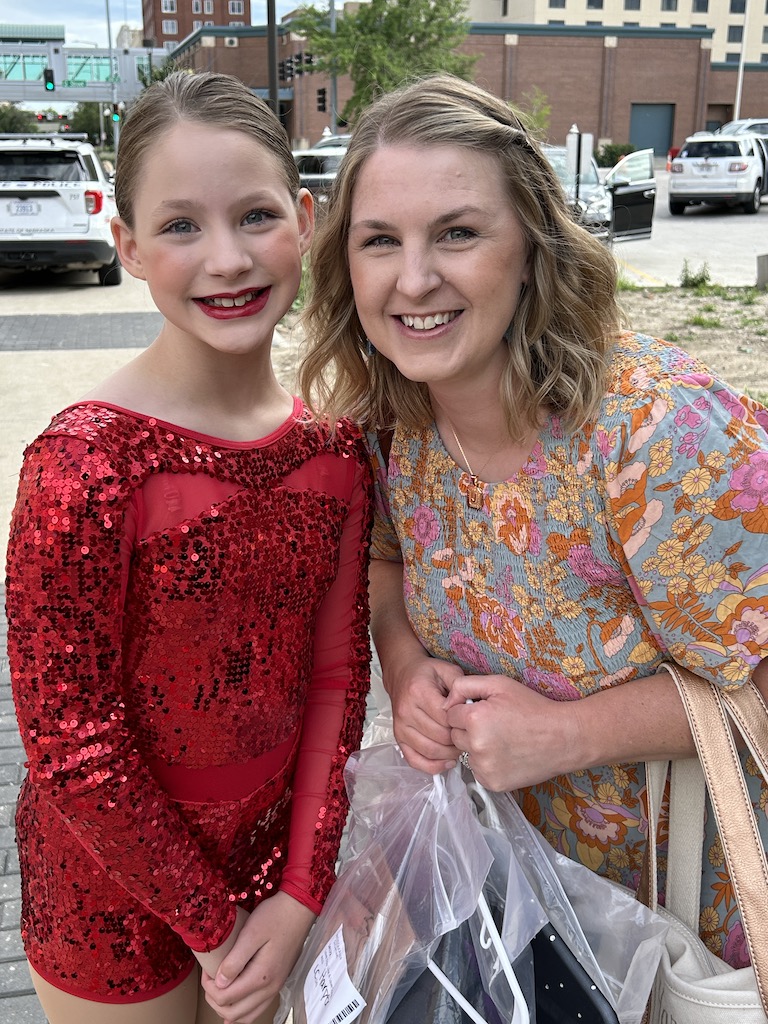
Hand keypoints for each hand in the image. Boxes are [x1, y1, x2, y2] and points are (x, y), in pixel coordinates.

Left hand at [201, 892, 315, 1023]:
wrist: (299, 909)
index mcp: (261, 976)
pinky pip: (257, 1009)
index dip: (209, 987)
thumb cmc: (275, 916)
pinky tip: (234, 1002)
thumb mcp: (252, 933)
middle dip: (214, 1000)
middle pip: (233, 1013)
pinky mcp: (278, 983)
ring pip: (245, 1016)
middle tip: (209, 979)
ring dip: (227, 1009)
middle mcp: (270, 988)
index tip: (207, 970)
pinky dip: (242, 1011)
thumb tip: (219, 983)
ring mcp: (275, 988)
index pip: (225, 998)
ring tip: (219, 989)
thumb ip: (235, 960)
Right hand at [386, 651, 465, 772]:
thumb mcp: (447, 670)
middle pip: (440, 736)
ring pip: (430, 751)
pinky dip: (433, 766)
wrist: (402, 674)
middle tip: (468, 734)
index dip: (462, 721)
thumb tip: (467, 706)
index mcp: (418, 691)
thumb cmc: (426, 674)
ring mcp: (400, 727)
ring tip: (459, 745)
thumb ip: (460, 685)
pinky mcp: (399, 738)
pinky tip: (446, 761)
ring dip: (449, 753)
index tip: (469, 719)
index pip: (445, 717)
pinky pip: (415, 760)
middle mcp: (406, 711)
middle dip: (458, 738)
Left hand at [444, 674, 576, 789]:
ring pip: (466, 754)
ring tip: (503, 740)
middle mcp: (476, 746)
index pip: (450, 715)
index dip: (467, 710)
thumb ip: (464, 686)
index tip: (486, 711)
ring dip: (477, 747)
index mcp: (475, 719)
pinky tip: (506, 755)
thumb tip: (445, 702)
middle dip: (469, 729)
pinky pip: (477, 770)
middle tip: (495, 725)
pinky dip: (487, 763)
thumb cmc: (532, 707)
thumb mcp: (499, 684)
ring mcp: (484, 768)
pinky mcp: (492, 783)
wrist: (562, 738)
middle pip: (455, 736)